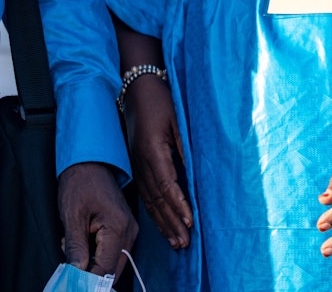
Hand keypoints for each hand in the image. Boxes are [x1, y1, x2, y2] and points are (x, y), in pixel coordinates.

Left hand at [58, 161, 137, 277]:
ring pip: (113, 262)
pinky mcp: (124, 229)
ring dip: (92, 263)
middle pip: (112, 269)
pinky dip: (97, 253)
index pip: (105, 269)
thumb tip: (76, 275)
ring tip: (73, 245)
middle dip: (90, 272)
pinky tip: (82, 240)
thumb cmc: (79, 183)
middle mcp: (130, 232)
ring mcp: (129, 230)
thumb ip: (76, 248)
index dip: (88, 281)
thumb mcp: (72, 216)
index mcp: (118, 228)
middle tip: (70, 265)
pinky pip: (113, 252)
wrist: (89, 160)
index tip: (71, 283)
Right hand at [123, 74, 192, 249]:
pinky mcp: (136, 163)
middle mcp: (141, 160)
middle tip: (184, 244)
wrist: (136, 88)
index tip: (191, 222)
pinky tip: (161, 223)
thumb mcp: (178, 118)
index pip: (167, 184)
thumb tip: (195, 172)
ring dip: (162, 222)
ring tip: (175, 242)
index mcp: (152, 149)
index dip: (179, 205)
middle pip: (157, 198)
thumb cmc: (160, 100)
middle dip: (171, 222)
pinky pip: (144, 192)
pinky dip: (154, 211)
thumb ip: (184, 145)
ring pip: (149, 199)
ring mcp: (136, 163)